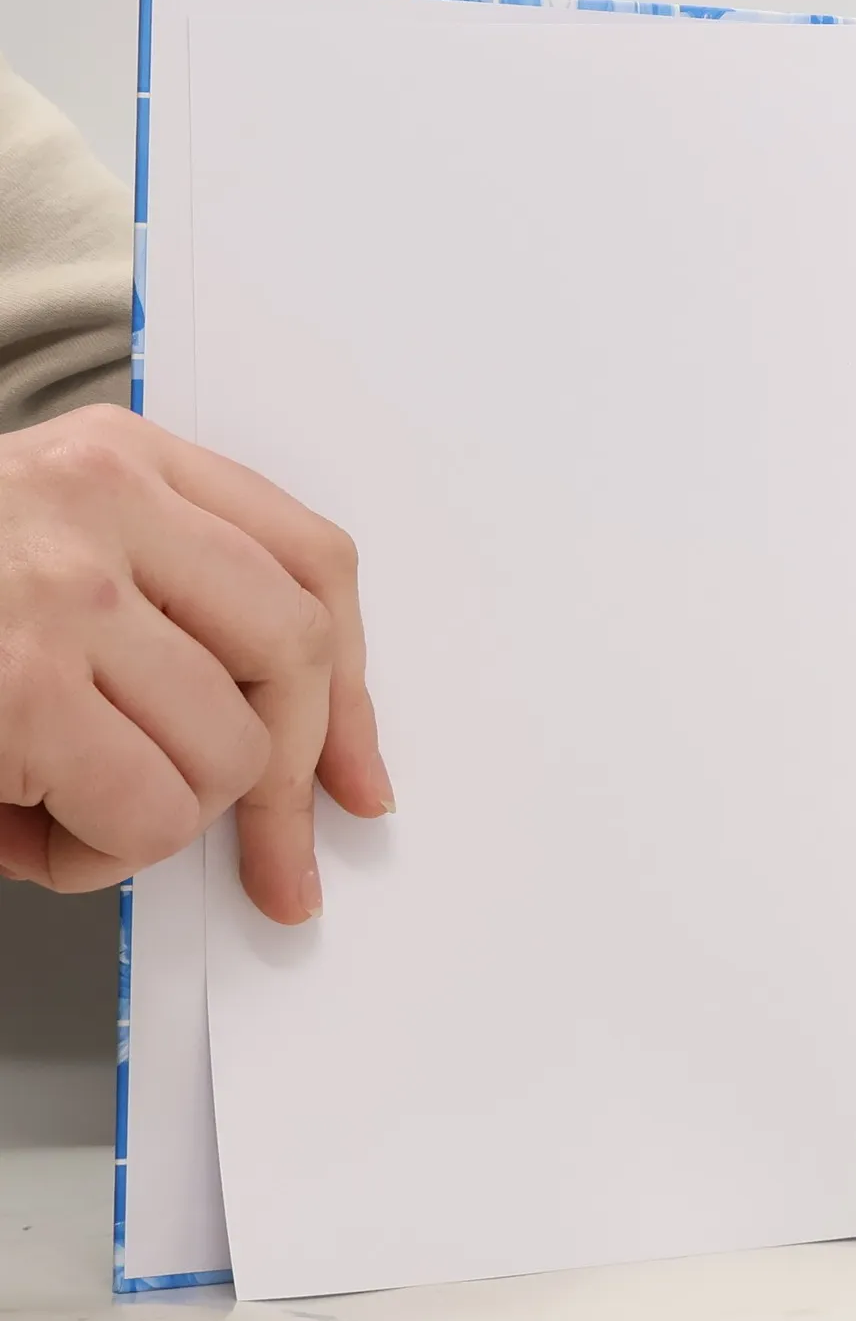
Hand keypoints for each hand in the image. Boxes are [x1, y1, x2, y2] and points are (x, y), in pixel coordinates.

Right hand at [0, 406, 391, 921]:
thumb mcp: (47, 565)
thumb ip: (168, 618)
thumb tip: (310, 769)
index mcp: (120, 460)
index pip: (310, 563)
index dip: (353, 690)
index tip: (357, 782)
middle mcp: (100, 499)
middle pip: (296, 651)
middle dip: (289, 778)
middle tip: (268, 860)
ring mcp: (56, 586)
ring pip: (227, 749)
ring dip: (161, 821)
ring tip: (64, 809)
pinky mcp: (16, 681)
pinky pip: (145, 814)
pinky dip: (101, 858)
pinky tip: (29, 834)